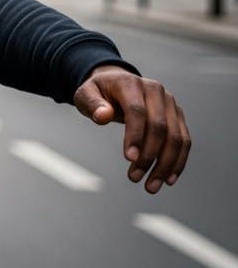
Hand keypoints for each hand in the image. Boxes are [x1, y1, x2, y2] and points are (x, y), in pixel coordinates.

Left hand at [73, 64, 190, 193]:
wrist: (116, 83)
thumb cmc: (99, 92)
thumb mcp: (86, 94)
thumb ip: (92, 104)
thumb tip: (102, 116)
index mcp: (131, 84)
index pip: (137, 111)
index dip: (135, 135)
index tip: (129, 158)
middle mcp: (156, 91)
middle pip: (159, 126)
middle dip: (149, 156)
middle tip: (135, 178)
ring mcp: (170, 103)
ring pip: (176, 137)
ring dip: (166, 164)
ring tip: (151, 185)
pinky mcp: (177, 116)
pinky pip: (183, 141)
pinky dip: (178, 161)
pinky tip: (168, 179)